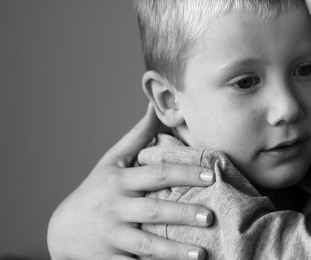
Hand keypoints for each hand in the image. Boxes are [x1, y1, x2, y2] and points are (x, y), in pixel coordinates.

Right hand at [47, 104, 215, 259]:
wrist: (61, 232)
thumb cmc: (95, 191)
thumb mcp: (111, 162)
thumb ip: (138, 136)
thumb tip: (157, 105)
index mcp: (121, 182)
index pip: (158, 174)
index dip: (184, 173)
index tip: (211, 175)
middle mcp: (116, 208)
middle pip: (153, 209)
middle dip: (182, 212)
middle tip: (210, 216)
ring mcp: (112, 236)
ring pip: (145, 244)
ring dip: (173, 250)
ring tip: (200, 253)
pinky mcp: (109, 259)